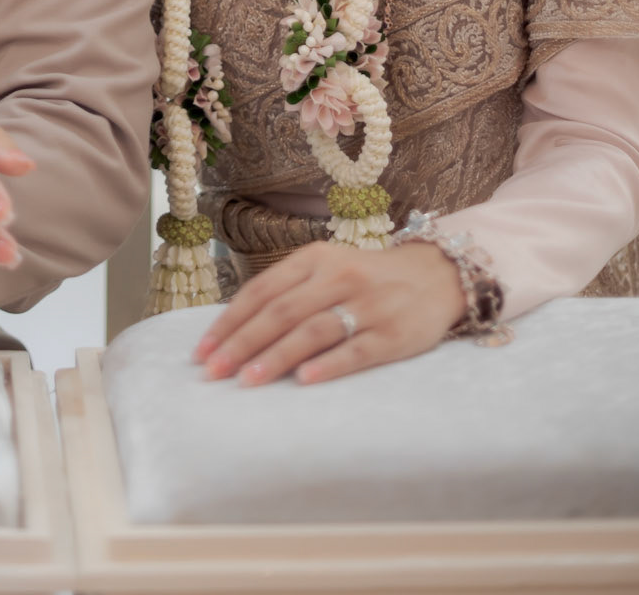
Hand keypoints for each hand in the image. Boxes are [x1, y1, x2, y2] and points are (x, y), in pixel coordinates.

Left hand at [193, 240, 465, 386]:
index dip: (230, 321)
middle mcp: (337, 277)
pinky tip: (303, 381)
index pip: (262, 290)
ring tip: (247, 380)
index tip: (203, 350)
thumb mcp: (327, 267)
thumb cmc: (367, 277)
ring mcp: (366, 306)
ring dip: (276, 357)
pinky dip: (327, 365)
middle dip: (242, 342)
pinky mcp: (392, 335)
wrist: (434, 275)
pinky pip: (355, 351)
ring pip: (312, 331)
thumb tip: (237, 328)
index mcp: (315, 258)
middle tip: (213, 371)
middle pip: (280, 311)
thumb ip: (289, 290)